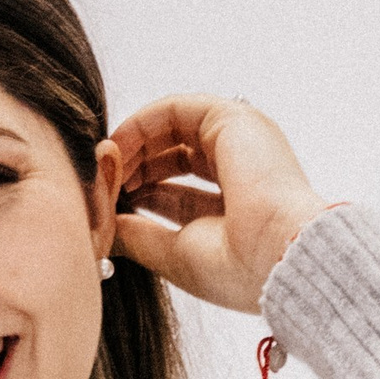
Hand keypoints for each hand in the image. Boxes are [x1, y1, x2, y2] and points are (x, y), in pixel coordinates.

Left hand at [108, 93, 337, 313]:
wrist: (278, 257)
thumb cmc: (239, 269)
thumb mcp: (175, 254)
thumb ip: (139, 236)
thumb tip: (105, 226)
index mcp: (236, 205)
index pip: (176, 192)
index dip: (139, 195)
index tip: (108, 207)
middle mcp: (241, 168)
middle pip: (172, 157)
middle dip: (132, 169)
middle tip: (101, 185)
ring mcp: (239, 141)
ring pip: (170, 130)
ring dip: (132, 146)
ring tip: (105, 169)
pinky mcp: (231, 118)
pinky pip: (173, 109)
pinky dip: (140, 124)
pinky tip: (118, 146)